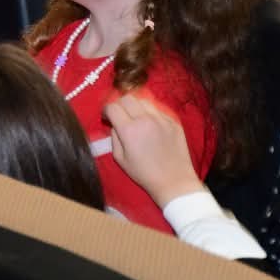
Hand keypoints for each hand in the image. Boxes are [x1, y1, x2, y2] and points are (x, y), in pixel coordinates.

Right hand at [104, 92, 204, 207]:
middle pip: (127, 98)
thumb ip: (114, 137)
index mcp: (129, 130)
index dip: (106, 110)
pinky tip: (150, 125)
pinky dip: (150, 114)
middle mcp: (145, 120)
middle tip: (119, 115)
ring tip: (135, 118)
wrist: (174, 181)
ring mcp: (162, 119)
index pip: (112, 107)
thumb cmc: (144, 173)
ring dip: (135, 106)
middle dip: (119, 104)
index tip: (107, 118)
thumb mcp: (120, 158)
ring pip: (143, 101)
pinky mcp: (173, 122)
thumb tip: (114, 125)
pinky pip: (157, 110)